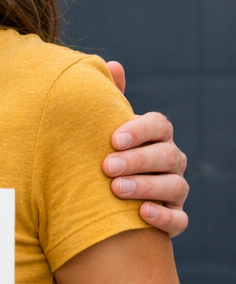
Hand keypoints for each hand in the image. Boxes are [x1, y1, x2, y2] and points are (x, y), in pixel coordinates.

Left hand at [104, 61, 187, 236]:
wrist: (105, 197)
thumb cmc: (106, 154)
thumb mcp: (106, 128)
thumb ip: (110, 100)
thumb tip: (114, 64)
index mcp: (157, 136)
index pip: (159, 125)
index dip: (140, 130)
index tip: (113, 139)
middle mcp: (171, 160)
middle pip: (167, 156)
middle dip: (138, 160)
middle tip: (107, 167)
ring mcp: (175, 190)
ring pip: (175, 187)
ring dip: (146, 187)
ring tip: (116, 190)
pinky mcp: (174, 217)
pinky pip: (179, 219)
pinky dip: (164, 217)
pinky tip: (142, 214)